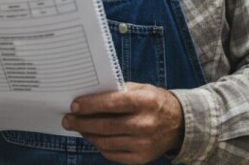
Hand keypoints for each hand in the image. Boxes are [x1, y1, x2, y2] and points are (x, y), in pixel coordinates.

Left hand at [63, 82, 183, 163]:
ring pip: (105, 141)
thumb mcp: (143, 89)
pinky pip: (112, 153)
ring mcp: (143, 143)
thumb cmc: (156, 103)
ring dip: (88, 135)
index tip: (74, 105)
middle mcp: (145, 124)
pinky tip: (95, 137)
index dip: (90, 105)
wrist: (180, 125)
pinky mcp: (141, 158)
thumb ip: (120, 91)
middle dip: (82, 122)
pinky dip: (100, 145)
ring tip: (79, 128)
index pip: (112, 103)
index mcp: (146, 102)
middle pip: (105, 125)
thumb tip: (90, 95)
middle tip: (68, 119)